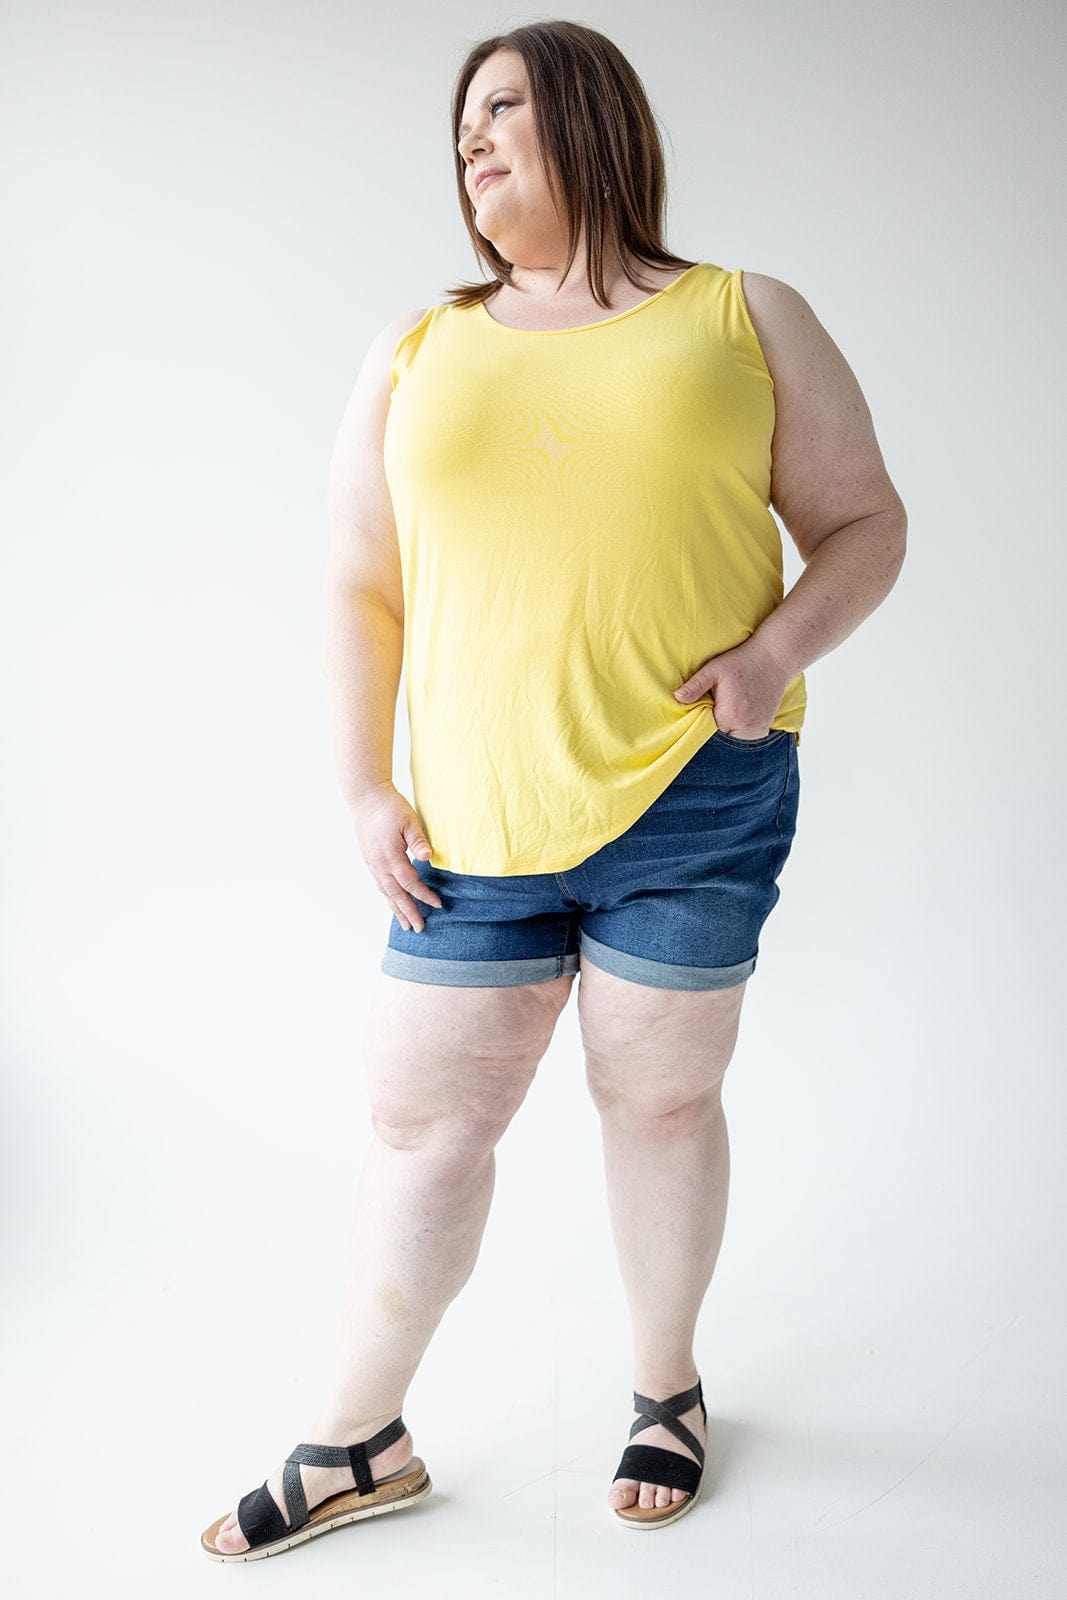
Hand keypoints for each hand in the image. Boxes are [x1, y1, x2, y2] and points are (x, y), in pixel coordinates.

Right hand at [351, 782, 442, 932]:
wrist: (365, 797)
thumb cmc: (389, 807)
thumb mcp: (409, 820)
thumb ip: (418, 841)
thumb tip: (428, 858)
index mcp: (391, 857)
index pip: (410, 883)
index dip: (424, 896)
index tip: (437, 905)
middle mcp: (379, 865)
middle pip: (396, 895)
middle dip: (408, 912)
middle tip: (418, 928)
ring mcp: (373, 863)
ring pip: (385, 892)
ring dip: (396, 909)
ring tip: (404, 924)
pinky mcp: (370, 859)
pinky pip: (379, 884)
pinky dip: (388, 896)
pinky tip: (392, 901)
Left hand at [673, 634, 791, 737]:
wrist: (773, 658)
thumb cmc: (741, 662)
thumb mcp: (713, 670)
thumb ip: (695, 686)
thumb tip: (677, 698)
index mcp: (729, 715)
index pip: (706, 732)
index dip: (701, 725)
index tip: (700, 714)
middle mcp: (745, 727)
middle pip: (721, 738)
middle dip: (714, 730)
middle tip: (713, 712)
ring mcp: (758, 728)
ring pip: (734, 739)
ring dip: (728, 732)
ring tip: (727, 714)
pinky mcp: (766, 726)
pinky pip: (748, 737)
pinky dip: (741, 732)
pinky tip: (738, 717)